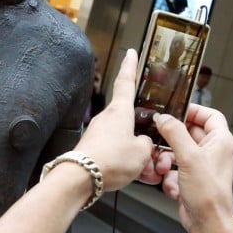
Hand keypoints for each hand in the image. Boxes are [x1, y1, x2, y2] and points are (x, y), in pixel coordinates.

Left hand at [76, 49, 155, 190]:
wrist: (80, 178)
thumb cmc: (110, 161)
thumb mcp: (142, 153)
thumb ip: (147, 144)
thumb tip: (143, 144)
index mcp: (120, 111)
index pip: (126, 82)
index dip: (130, 66)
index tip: (131, 53)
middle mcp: (107, 118)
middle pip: (129, 118)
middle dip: (141, 131)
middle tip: (152, 146)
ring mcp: (98, 133)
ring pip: (123, 138)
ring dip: (134, 152)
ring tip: (144, 170)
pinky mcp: (92, 148)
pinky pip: (114, 152)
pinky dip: (124, 162)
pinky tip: (130, 175)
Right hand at [153, 105, 232, 231]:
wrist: (207, 224)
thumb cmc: (209, 195)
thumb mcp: (189, 157)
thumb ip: (175, 133)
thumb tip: (164, 118)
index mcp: (220, 141)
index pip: (209, 115)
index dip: (193, 110)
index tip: (174, 110)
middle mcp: (213, 151)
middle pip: (189, 133)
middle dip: (172, 139)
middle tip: (160, 138)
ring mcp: (201, 165)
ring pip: (178, 151)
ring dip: (167, 159)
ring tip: (165, 167)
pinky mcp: (191, 178)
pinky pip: (175, 169)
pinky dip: (170, 177)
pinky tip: (174, 186)